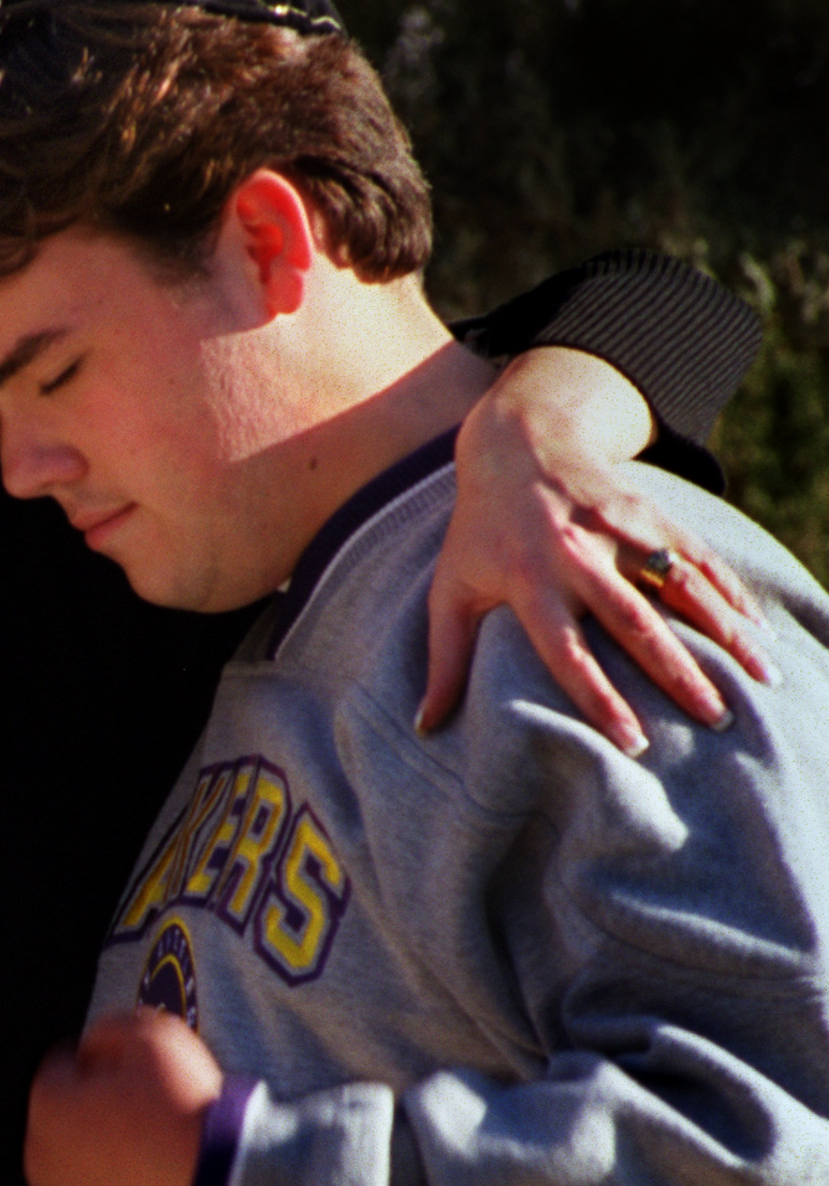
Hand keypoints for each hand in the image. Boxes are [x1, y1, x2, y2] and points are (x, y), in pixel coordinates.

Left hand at [25, 1010, 221, 1185]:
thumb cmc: (187, 1112)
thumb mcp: (154, 1036)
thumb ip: (110, 1029)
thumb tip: (92, 1045)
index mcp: (46, 1104)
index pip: (63, 1071)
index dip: (102, 1067)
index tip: (136, 1077)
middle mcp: (39, 1157)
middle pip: (63, 1123)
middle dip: (93, 1115)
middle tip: (146, 1118)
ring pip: (74, 1171)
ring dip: (100, 1160)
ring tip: (151, 1157)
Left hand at [422, 347, 776, 754]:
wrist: (517, 443)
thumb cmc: (478, 533)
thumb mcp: (449, 590)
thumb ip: (443, 660)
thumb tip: (423, 728)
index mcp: (526, 580)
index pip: (566, 652)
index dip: (599, 698)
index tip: (632, 742)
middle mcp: (575, 555)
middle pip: (633, 621)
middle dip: (676, 671)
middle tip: (713, 719)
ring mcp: (618, 529)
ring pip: (680, 585)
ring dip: (724, 631)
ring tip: (762, 678)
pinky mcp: (649, 511)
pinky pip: (698, 555)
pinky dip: (731, 590)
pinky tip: (758, 628)